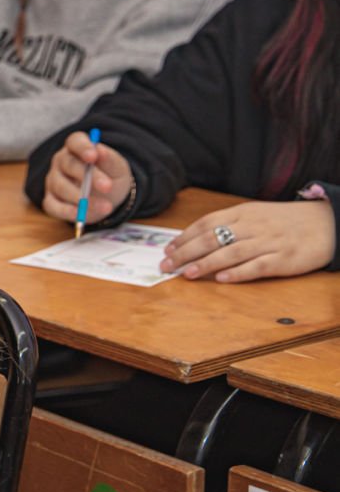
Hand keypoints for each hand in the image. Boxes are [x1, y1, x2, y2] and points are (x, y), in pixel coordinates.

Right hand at [41, 131, 132, 221]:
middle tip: (107, 187)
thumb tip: (100, 151)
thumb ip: (109, 159)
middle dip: (88, 176)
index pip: (75, 142)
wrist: (108, 197)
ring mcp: (53, 181)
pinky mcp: (50, 201)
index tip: (93, 156)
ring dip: (82, 198)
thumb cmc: (110, 177)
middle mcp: (61, 162)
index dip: (82, 148)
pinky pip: (54, 206)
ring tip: (105, 207)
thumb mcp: (117, 168)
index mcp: (77, 147)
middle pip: (68, 165)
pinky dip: (68, 211)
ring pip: (61, 187)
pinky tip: (82, 215)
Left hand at [161, 200, 336, 282]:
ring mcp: (269, 243)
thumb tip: (196, 238)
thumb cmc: (285, 221)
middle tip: (167, 265)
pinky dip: (238, 273)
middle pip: (213, 238)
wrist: (327, 223)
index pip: (206, 223)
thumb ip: (229, 223)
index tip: (168, 249)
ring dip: (206, 264)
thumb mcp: (255, 214)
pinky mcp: (284, 259)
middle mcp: (253, 226)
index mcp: (244, 212)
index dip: (185, 237)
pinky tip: (221, 279)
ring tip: (186, 274)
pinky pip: (257, 266)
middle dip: (186, 252)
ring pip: (231, 252)